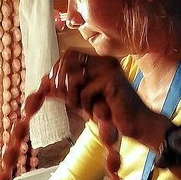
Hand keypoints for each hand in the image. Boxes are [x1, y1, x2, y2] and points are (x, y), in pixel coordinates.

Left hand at [24, 49, 155, 146]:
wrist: (136, 124)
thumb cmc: (110, 114)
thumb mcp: (83, 101)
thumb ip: (65, 91)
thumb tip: (44, 84)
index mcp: (99, 62)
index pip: (69, 54)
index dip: (57, 69)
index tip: (54, 88)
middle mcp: (104, 61)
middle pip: (68, 60)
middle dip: (61, 83)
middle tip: (69, 101)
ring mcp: (108, 69)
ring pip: (74, 77)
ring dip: (74, 98)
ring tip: (86, 109)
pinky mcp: (111, 81)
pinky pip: (85, 91)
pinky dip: (87, 105)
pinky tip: (98, 111)